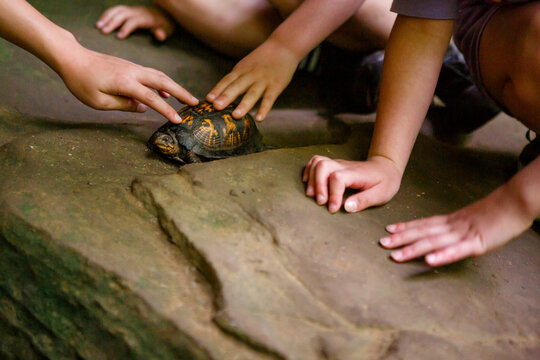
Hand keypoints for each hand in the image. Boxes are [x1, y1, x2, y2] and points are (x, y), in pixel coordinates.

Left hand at [58, 46, 197, 122]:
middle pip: (163, 82)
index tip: (179, 120)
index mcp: (126, 83)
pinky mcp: (130, 66)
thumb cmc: (82, 82)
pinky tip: (165, 93)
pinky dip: (162, 83)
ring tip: (186, 98)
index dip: (166, 110)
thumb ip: (123, 106)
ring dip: (174, 86)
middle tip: (195, 102)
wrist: (73, 58)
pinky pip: (152, 74)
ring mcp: (133, 67)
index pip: (152, 98)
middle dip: (181, 92)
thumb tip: (143, 108)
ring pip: (160, 76)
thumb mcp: (99, 102)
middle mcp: (133, 72)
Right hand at [96, 5, 174, 40]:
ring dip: (106, 17)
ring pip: (117, 10)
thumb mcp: (168, 30)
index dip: (127, 28)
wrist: (165, 12)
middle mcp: (138, 12)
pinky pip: (116, 9)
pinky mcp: (128, 10)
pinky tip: (100, 21)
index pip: (134, 21)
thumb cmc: (166, 24)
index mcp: (147, 18)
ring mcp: (132, 10)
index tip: (119, 36)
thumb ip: (162, 33)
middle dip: (112, 22)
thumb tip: (160, 35)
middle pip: (122, 14)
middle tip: (103, 31)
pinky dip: (107, 14)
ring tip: (98, 26)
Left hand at [206, 38, 300, 120]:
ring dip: (244, 105)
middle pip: (236, 87)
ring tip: (236, 116)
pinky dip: (264, 109)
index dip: (217, 90)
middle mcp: (250, 75)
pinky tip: (259, 118)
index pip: (227, 80)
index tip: (208, 100)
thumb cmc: (263, 59)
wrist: (283, 47)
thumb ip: (236, 78)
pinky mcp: (276, 86)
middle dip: (226, 97)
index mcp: (241, 70)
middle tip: (216, 107)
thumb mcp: (246, 65)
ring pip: (252, 94)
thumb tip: (221, 94)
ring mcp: (263, 81)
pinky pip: (269, 99)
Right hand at [302, 155, 401, 212]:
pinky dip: (308, 171)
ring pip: (317, 162)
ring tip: (312, 195)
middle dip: (318, 185)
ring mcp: (337, 164)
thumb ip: (364, 200)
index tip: (333, 208)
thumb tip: (346, 207)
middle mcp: (344, 166)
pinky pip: (315, 161)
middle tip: (320, 202)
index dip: (333, 194)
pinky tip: (309, 184)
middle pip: (323, 166)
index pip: (338, 178)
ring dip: (312, 179)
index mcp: (356, 174)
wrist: (385, 167)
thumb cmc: (384, 182)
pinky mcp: (333, 165)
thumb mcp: (381, 194)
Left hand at [379, 186, 533, 266]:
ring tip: (396, 255)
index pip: (423, 223)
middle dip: (401, 238)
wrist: (516, 203)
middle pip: (422, 232)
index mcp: (451, 220)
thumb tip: (444, 237)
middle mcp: (453, 226)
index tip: (388, 230)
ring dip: (413, 249)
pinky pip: (457, 251)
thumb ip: (457, 229)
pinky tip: (428, 261)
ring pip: (433, 242)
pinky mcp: (477, 243)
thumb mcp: (471, 220)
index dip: (405, 226)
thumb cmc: (496, 213)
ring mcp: (463, 234)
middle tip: (382, 243)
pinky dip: (442, 256)